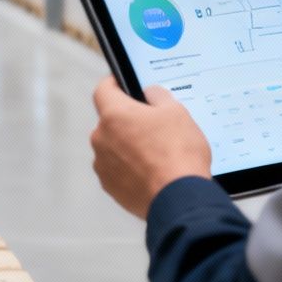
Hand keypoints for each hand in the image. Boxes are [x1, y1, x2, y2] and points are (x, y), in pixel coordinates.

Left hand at [89, 80, 213, 218]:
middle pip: (111, 121)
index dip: (114, 83)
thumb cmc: (178, 154)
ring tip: (157, 153)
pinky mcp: (110, 187)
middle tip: (154, 125)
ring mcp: (103, 165)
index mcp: (114, 115)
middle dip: (129, 120)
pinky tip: (152, 171)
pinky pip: (118, 169)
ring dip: (129, 146)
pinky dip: (131, 168)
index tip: (123, 83)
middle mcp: (101, 139)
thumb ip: (158, 96)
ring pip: (114, 146)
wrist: (180, 198)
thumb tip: (149, 93)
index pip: (103, 89)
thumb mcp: (177, 112)